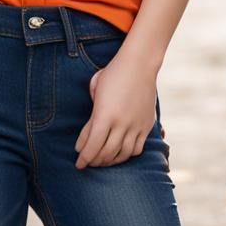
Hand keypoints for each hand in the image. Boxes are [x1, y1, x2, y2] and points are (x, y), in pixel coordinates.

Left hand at [74, 50, 157, 168]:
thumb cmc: (113, 73)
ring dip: (110, 161)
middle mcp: (121, 123)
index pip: (92, 146)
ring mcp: (136, 125)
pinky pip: (137, 148)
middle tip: (87, 162)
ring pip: (122, 154)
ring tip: (102, 160)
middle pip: (106, 153)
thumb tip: (86, 138)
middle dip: (94, 161)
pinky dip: (127, 155)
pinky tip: (119, 153)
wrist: (140, 63)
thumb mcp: (95, 90)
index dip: (84, 157)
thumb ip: (91, 117)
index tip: (78, 162)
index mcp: (105, 114)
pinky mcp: (147, 125)